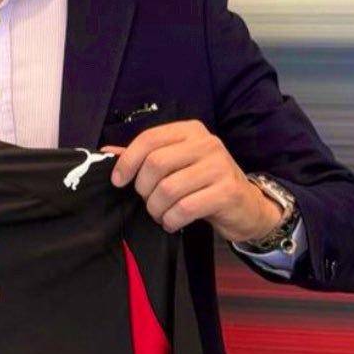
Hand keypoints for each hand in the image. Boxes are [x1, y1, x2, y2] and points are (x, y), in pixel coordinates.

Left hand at [103, 120, 282, 242]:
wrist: (247, 206)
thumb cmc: (204, 183)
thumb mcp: (177, 164)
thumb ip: (144, 156)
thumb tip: (106, 152)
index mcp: (190, 131)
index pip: (149, 139)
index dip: (127, 161)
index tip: (119, 181)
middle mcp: (207, 143)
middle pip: (155, 164)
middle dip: (143, 189)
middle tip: (148, 201)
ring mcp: (219, 167)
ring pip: (168, 189)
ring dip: (156, 208)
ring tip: (160, 214)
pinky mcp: (227, 192)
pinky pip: (185, 208)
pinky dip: (171, 220)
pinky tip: (172, 222)